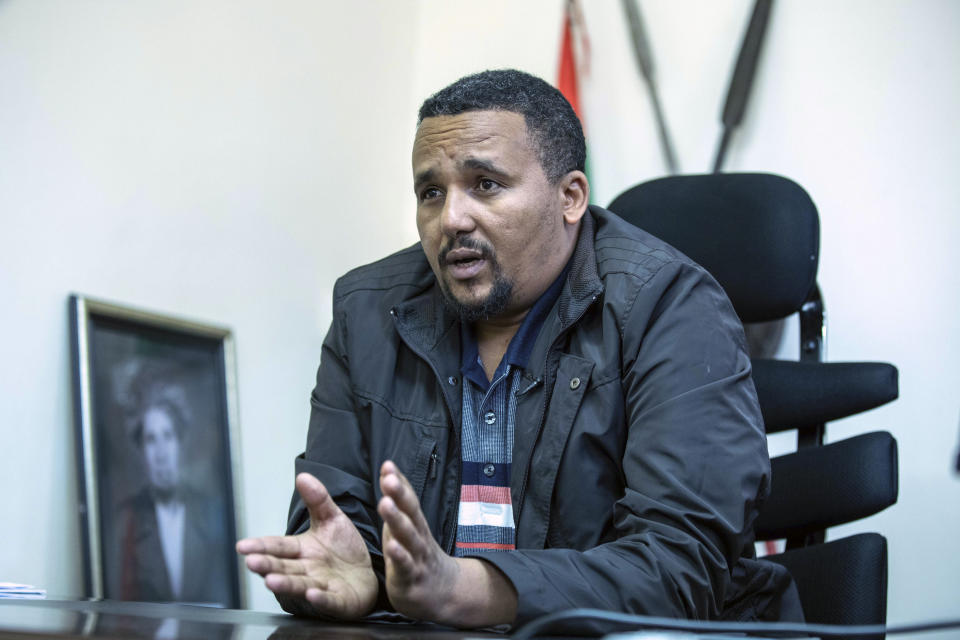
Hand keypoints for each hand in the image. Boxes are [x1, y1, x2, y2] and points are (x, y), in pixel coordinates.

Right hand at [236, 473, 377, 619]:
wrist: (366, 574)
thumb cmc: (343, 549)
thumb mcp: (331, 519)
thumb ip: (317, 500)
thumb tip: (302, 475)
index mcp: (301, 550)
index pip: (278, 547)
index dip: (261, 546)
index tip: (242, 546)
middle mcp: (306, 569)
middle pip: (284, 567)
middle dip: (268, 565)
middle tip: (252, 563)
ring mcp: (321, 586)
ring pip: (300, 585)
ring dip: (285, 584)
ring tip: (271, 581)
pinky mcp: (339, 601)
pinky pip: (328, 600)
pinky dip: (320, 599)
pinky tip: (312, 594)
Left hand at [377, 460, 516, 626]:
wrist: (444, 592)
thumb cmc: (418, 554)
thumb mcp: (409, 526)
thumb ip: (400, 501)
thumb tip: (389, 471)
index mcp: (415, 523)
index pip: (407, 499)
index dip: (399, 482)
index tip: (388, 465)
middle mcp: (418, 536)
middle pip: (410, 513)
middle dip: (400, 495)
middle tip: (389, 479)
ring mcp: (417, 557)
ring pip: (408, 536)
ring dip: (397, 520)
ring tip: (385, 504)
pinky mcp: (411, 578)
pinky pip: (406, 566)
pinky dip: (400, 555)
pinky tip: (392, 546)